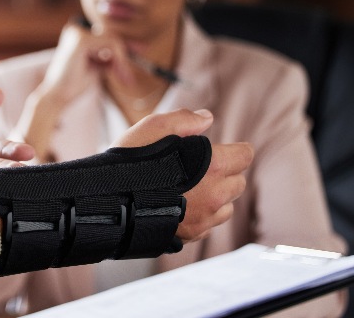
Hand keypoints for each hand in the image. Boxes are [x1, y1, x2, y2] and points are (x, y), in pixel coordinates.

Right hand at [39, 20, 135, 105]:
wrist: (57, 96)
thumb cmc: (73, 85)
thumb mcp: (96, 68)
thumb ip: (108, 59)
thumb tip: (126, 54)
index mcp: (77, 34)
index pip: (106, 35)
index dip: (124, 44)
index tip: (140, 50)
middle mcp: (76, 29)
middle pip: (111, 36)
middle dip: (126, 53)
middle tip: (133, 70)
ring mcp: (78, 32)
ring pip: (113, 41)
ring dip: (122, 61)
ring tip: (123, 77)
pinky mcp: (81, 40)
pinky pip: (111, 45)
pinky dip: (118, 59)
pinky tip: (117, 73)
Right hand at [111, 108, 253, 242]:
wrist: (108, 203)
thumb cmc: (129, 163)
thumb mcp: (153, 126)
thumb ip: (185, 119)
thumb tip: (207, 118)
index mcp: (214, 166)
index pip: (245, 156)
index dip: (235, 149)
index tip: (223, 149)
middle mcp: (215, 195)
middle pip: (238, 182)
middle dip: (226, 173)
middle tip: (202, 167)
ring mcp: (204, 219)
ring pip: (226, 207)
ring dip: (217, 197)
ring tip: (191, 188)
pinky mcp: (191, 235)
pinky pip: (208, 225)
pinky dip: (202, 215)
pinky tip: (180, 205)